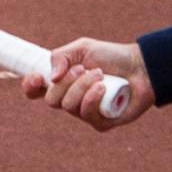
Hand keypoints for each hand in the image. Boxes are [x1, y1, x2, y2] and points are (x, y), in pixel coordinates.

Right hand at [23, 36, 154, 131]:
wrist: (141, 67)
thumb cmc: (112, 57)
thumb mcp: (83, 48)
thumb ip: (61, 56)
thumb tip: (50, 77)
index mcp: (62, 83)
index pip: (35, 92)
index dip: (30, 87)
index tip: (38, 77)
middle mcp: (70, 100)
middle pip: (51, 100)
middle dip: (67, 82)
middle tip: (85, 69)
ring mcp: (84, 113)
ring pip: (68, 106)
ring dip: (83, 86)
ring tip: (100, 75)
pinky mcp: (100, 123)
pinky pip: (86, 114)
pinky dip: (93, 97)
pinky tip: (104, 88)